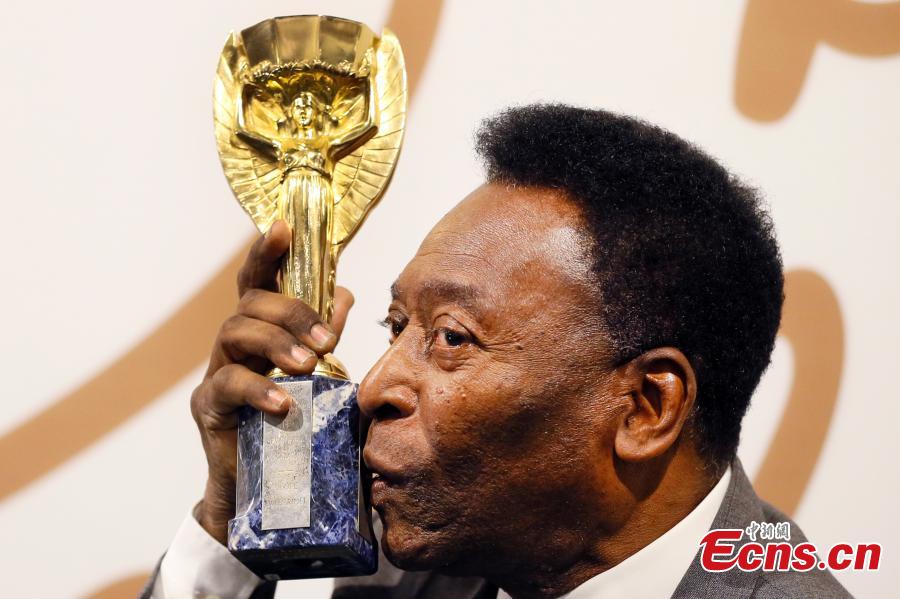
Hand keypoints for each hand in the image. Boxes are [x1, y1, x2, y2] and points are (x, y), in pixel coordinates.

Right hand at [190, 220, 353, 543]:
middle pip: (250, 304)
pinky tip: (283, 402)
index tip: (282, 227)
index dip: (267, 252)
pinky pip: (227, 386)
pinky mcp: (208, 407)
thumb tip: (344, 295)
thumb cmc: (293, 422)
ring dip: (276, 342)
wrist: (264, 484)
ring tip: (308, 364)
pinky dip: (257, 389)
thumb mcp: (317, 374)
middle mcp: (234, 343)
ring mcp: (216, 371)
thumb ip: (326, 335)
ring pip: (235, 332)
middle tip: (327, 341)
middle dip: (291, 312)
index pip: (258, 282)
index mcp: (260, 330)